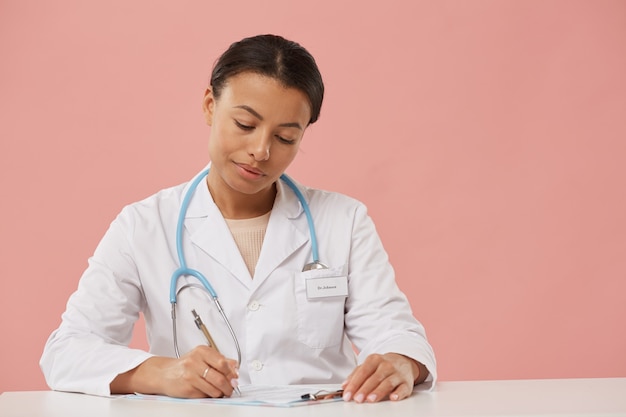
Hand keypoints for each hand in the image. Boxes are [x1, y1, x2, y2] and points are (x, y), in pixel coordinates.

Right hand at [110, 345, 238, 397]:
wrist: (164, 374)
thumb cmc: (185, 365)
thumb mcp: (202, 357)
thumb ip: (220, 360)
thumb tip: (235, 367)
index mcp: (201, 351)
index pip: (222, 362)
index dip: (231, 372)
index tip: (235, 377)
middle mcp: (195, 361)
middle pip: (219, 377)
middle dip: (228, 385)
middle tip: (231, 388)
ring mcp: (190, 375)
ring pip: (214, 388)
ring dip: (221, 393)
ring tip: (221, 392)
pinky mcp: (187, 388)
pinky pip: (205, 395)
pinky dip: (210, 396)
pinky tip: (209, 392)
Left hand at [341, 353, 425, 402]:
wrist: (403, 361)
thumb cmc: (382, 366)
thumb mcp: (368, 366)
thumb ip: (356, 374)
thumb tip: (345, 386)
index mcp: (374, 360)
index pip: (363, 372)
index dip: (354, 384)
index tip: (348, 394)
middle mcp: (386, 365)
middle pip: (374, 378)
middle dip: (365, 389)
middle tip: (357, 399)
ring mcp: (397, 374)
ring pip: (388, 383)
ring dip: (378, 391)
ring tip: (370, 399)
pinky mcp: (407, 383)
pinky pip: (403, 388)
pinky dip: (399, 393)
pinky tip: (393, 397)